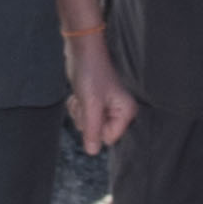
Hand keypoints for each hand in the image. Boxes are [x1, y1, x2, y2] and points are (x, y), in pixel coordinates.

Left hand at [67, 31, 134, 157]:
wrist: (81, 51)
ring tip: (82, 95)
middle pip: (97, 133)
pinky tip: (79, 93)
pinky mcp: (95, 103)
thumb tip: (92, 152)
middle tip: (86, 101)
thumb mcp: (91, 105)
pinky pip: (82, 116)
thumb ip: (93, 130)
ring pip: (87, 125)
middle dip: (85, 119)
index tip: (93, 110)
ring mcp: (106, 108)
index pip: (108, 138)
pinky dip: (76, 107)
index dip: (95, 128)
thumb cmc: (90, 73)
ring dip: (79, 112)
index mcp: (126, 112)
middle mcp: (119, 111)